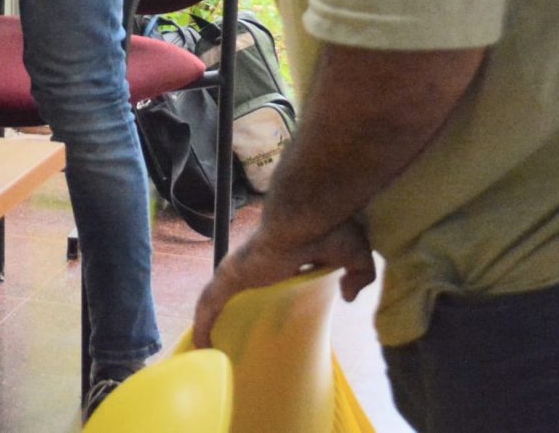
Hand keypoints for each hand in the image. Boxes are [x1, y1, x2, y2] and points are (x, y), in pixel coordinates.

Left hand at [190, 220, 373, 348]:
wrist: (308, 215)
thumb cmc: (330, 228)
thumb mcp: (354, 256)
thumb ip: (358, 275)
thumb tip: (349, 296)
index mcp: (283, 255)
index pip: (269, 273)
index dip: (267, 290)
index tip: (270, 310)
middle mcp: (258, 261)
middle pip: (240, 288)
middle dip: (235, 307)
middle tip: (237, 335)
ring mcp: (241, 268)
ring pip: (219, 298)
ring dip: (212, 318)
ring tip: (211, 344)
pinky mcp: (230, 274)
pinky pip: (210, 303)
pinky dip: (203, 323)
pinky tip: (201, 345)